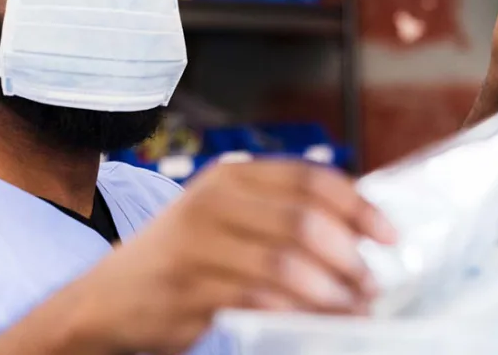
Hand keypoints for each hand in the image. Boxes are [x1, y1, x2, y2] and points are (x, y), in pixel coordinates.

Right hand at [76, 160, 396, 354]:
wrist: (106, 299)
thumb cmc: (181, 258)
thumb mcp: (223, 218)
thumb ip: (277, 213)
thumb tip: (356, 228)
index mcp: (231, 176)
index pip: (309, 179)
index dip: (358, 206)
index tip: (390, 235)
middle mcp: (213, 200)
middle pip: (303, 220)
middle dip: (349, 255)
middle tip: (372, 282)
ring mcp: (198, 244)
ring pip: (286, 263)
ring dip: (332, 290)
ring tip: (355, 306)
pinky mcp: (189, 288)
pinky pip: (259, 298)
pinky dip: (299, 312)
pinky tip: (320, 320)